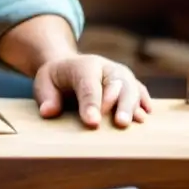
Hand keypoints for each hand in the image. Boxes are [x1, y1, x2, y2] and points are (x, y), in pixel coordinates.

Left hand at [33, 54, 151, 128]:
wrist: (69, 67)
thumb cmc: (56, 79)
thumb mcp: (43, 83)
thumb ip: (46, 97)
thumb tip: (48, 111)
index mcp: (83, 65)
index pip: (88, 85)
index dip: (91, 103)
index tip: (92, 122)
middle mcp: (106, 67)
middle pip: (117, 84)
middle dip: (120, 103)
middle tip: (121, 123)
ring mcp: (120, 74)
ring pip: (132, 87)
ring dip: (134, 105)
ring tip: (137, 122)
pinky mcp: (129, 83)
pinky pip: (140, 90)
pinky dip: (144, 101)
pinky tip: (145, 115)